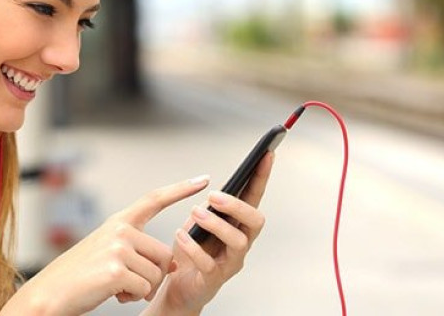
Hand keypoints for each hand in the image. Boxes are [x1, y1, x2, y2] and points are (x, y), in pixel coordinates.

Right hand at [2, 175, 210, 315]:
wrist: (50, 293)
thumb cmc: (80, 276)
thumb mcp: (110, 254)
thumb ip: (139, 250)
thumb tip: (174, 263)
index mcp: (118, 222)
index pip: (155, 199)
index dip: (180, 189)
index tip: (203, 179)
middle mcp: (120, 229)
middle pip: (165, 254)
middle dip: (153, 275)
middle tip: (127, 282)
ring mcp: (118, 247)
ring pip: (157, 273)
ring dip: (142, 288)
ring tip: (116, 286)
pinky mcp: (117, 269)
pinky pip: (145, 288)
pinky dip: (132, 297)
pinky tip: (113, 293)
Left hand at [144, 152, 273, 315]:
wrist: (177, 288)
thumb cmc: (190, 254)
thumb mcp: (197, 223)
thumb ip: (208, 208)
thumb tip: (212, 192)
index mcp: (237, 225)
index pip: (254, 197)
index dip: (261, 177)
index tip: (266, 154)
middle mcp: (240, 243)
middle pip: (256, 221)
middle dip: (237, 205)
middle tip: (215, 196)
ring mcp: (230, 262)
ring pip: (238, 241)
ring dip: (216, 223)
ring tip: (195, 213)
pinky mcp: (214, 279)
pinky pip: (209, 264)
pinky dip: (193, 247)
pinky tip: (181, 236)